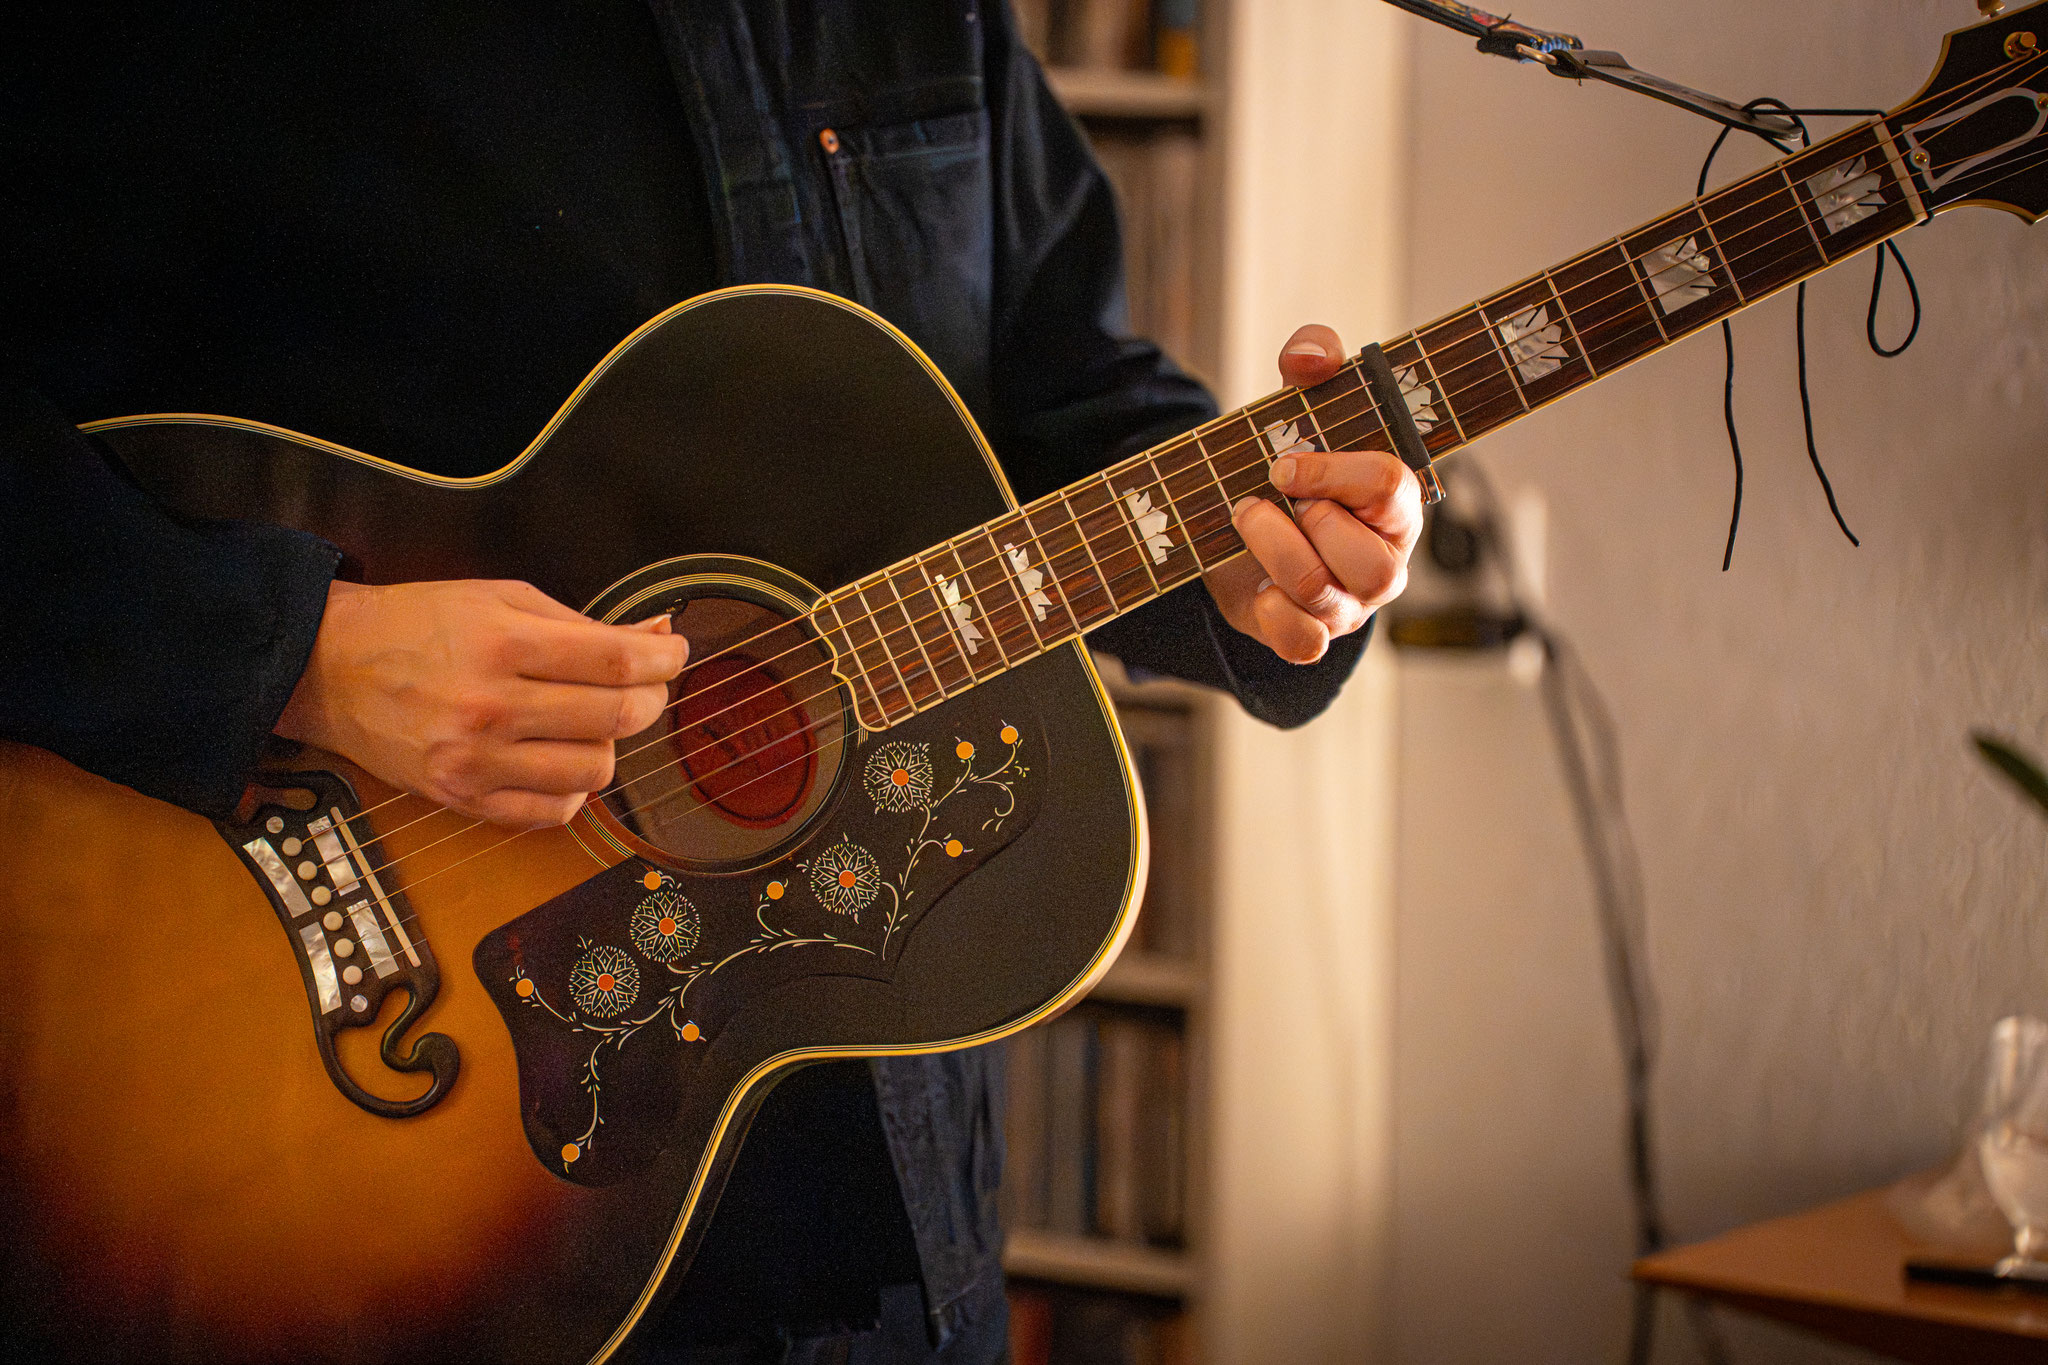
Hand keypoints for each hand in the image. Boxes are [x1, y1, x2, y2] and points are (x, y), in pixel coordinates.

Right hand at [276, 579, 689, 828]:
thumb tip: (655, 637)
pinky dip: (574, 788)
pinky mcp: (463, 799)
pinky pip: (553, 811)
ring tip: (590, 722)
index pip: (616, 663)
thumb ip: (584, 623)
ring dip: (609, 745)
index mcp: (503, 644)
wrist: (331, 667)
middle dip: (648, 699)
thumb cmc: (418, 624)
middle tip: (642, 686)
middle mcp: (492, 707)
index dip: (664, 660)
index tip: (673, 654)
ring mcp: (476, 761)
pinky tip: (561, 758)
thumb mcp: (503, 598)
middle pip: (616, 718)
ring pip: (594, 771)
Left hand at [1204, 324, 1423, 663]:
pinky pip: (1304, 643)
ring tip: (1246, 518)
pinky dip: (1274, 615)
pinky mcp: (1311, 635)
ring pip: (1322, 591)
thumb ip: (1312, 361)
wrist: (1246, 526)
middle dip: (1302, 518)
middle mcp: (1386, 562)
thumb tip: (1311, 357)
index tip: (1284, 462)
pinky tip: (1259, 586)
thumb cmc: (1292, 467)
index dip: (1332, 472)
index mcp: (1398, 505)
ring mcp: (1352, 606)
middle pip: (1365, 558)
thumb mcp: (1301, 405)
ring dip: (1271, 549)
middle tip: (1265, 494)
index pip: (1390, 487)